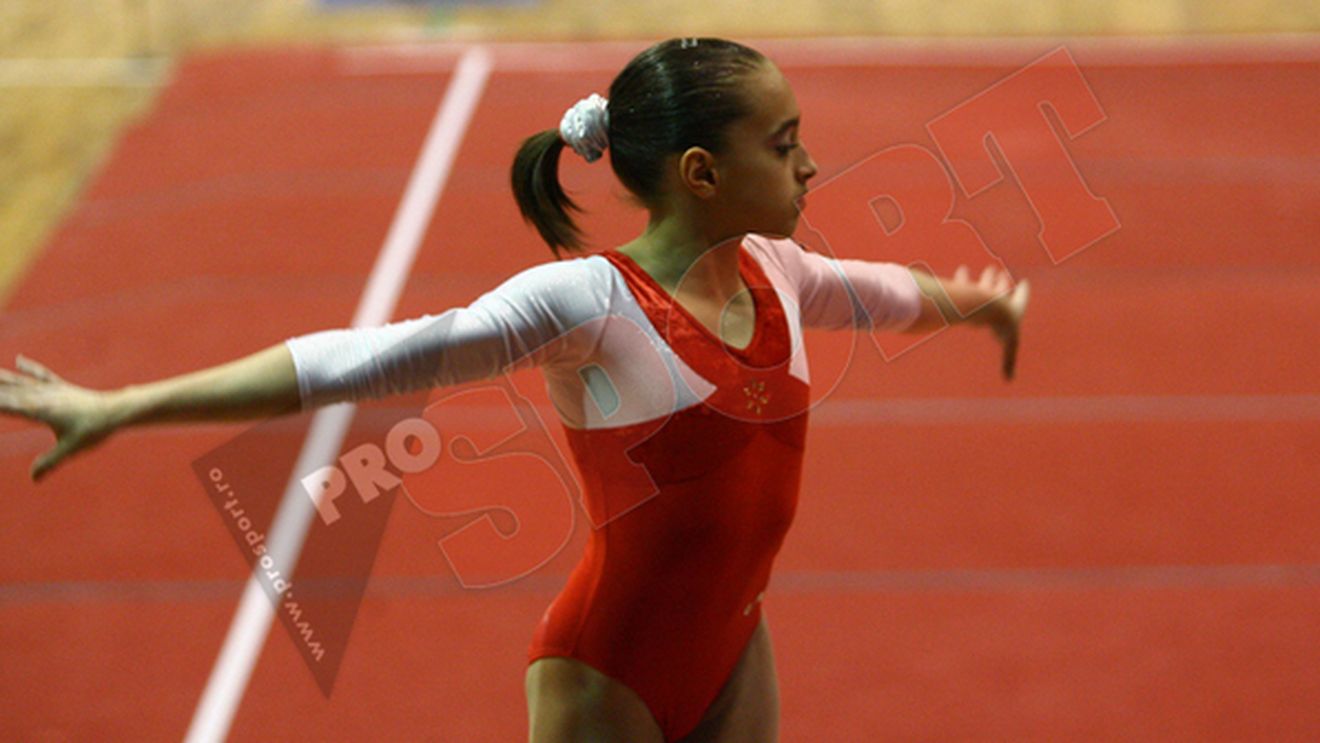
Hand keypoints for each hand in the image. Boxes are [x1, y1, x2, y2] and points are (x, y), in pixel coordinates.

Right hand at [0, 356, 117, 480]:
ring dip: (5, 378)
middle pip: (13, 391)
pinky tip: (19, 360)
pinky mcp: (63, 387)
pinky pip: (43, 376)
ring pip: (23, 381)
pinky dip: (30, 368)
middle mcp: (45, 397)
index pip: (11, 407)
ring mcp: (54, 390)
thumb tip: (33, 479)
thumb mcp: (71, 448)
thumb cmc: (95, 430)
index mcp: (43, 411)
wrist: (117, 410)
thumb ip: (50, 462)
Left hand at [952, 265, 1030, 379]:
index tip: (1025, 283)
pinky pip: (965, 282)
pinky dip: (963, 278)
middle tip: (1002, 275)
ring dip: (988, 279)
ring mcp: (983, 291)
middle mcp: (999, 298)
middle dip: (1002, 283)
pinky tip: (962, 271)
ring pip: (986, 283)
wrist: (986, 308)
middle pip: (1001, 290)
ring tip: (989, 270)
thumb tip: (1008, 379)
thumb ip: (1008, 362)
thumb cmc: (1000, 326)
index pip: (1020, 300)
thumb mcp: (1009, 345)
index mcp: (1011, 308)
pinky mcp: (967, 289)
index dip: (1023, 293)